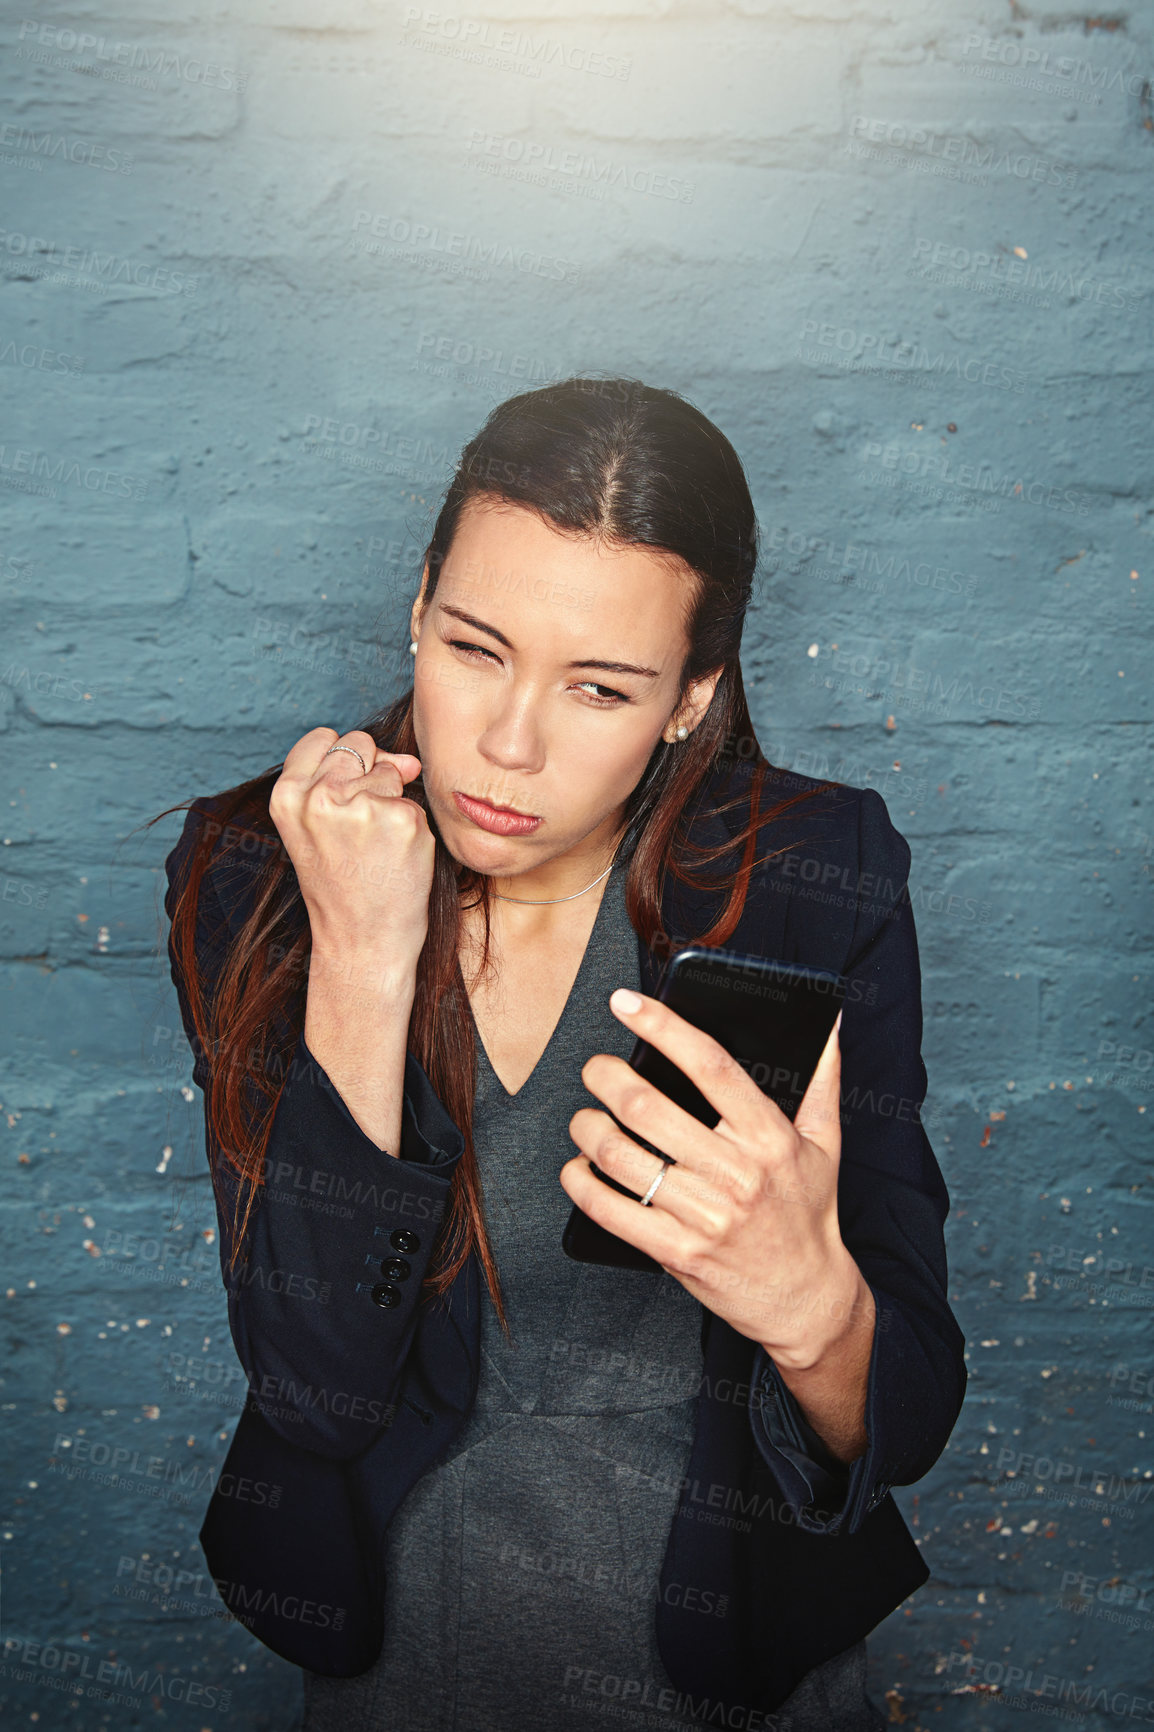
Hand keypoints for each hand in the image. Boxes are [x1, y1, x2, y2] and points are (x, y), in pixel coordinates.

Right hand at [268, 727, 434, 978]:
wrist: (361, 943)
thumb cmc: (341, 886)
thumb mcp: (318, 829)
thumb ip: (347, 780)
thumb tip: (409, 761)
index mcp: (287, 796)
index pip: (322, 738)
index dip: (340, 762)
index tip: (340, 795)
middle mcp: (319, 795)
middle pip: (359, 745)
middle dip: (369, 773)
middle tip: (360, 829)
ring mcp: (361, 805)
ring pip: (391, 771)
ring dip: (392, 803)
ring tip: (375, 848)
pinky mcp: (401, 819)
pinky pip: (415, 803)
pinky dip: (412, 828)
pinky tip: (396, 859)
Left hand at [561, 990, 867, 1370]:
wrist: (808, 1300)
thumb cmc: (809, 1214)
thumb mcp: (826, 1145)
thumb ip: (822, 1081)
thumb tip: (827, 1026)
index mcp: (769, 1137)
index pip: (710, 1066)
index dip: (664, 1027)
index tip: (628, 1002)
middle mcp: (736, 1174)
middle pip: (649, 1108)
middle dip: (606, 1077)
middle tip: (596, 1068)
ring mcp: (705, 1216)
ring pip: (621, 1158)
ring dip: (587, 1128)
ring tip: (585, 1117)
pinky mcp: (678, 1253)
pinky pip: (611, 1211)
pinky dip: (581, 1184)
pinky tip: (578, 1168)